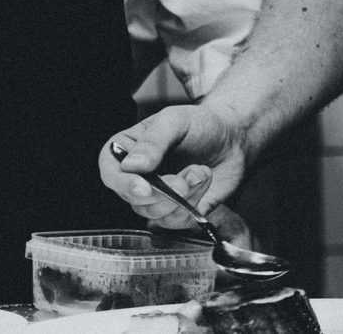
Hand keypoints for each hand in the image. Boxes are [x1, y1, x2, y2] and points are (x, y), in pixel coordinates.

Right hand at [99, 103, 248, 228]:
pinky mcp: (176, 211)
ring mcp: (155, 196)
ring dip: (183, 197)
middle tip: (186, 177)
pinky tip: (203, 181)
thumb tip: (130, 165)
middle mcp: (136, 176)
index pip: (110, 172)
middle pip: (134, 198)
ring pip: (155, 213)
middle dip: (163, 192)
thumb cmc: (199, 124)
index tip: (144, 187)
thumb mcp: (174, 121)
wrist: (231, 139)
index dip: (123, 183)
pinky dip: (193, 203)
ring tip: (199, 172)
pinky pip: (176, 221)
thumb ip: (152, 142)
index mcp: (126, 150)